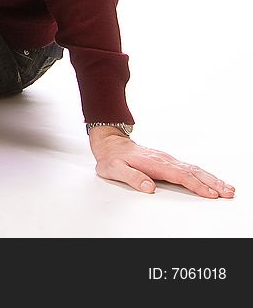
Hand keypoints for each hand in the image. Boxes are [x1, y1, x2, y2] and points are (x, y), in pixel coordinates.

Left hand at [88, 127, 234, 197]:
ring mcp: (167, 160)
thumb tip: (148, 187)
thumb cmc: (113, 158)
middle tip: (228, 192)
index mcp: (154, 163)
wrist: (111, 144)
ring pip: (194, 169)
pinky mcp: (168, 161)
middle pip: (193, 172)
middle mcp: (164, 160)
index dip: (196, 185)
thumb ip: (132, 177)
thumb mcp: (115, 169)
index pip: (179, 175)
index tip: (210, 194)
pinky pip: (190, 168)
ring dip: (211, 179)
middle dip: (212, 183)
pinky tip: (212, 181)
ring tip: (227, 188)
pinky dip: (204, 175)